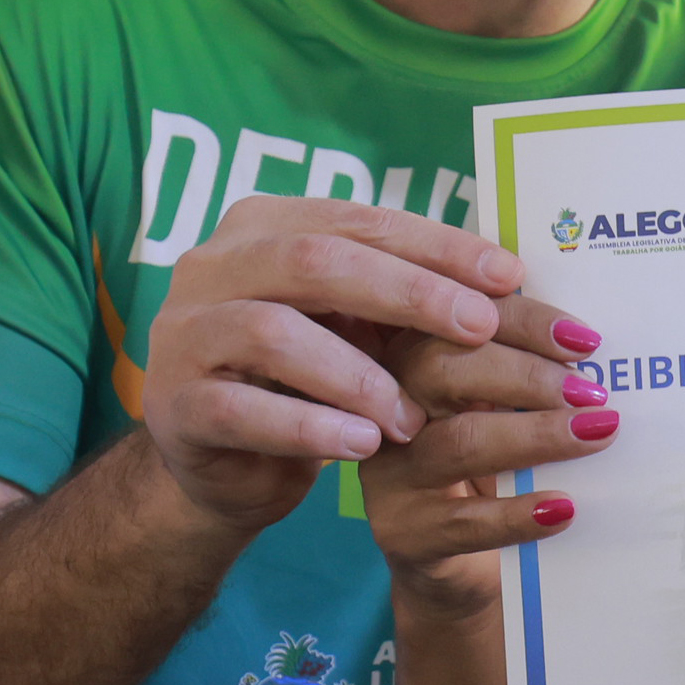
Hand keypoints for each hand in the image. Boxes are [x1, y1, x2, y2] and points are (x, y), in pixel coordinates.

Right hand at [140, 196, 521, 534]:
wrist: (227, 463)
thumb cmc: (307, 380)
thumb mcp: (354, 326)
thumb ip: (405, 293)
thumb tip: (510, 278)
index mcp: (261, 226)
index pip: (358, 221)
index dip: (435, 245)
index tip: (508, 275)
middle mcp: (211, 266)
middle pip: (314, 263)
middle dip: (408, 293)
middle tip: (479, 328)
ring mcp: (183, 334)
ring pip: (273, 333)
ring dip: (357, 376)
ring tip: (412, 418)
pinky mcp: (174, 405)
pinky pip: (242, 410)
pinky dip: (309, 428)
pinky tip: (362, 447)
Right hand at [365, 293, 616, 621]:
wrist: (452, 570)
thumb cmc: (487, 473)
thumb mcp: (499, 414)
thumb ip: (526, 376)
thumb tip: (594, 350)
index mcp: (411, 359)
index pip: (462, 323)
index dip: (524, 322)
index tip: (585, 339)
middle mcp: (388, 407)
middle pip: (441, 369)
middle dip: (526, 374)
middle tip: (590, 392)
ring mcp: (388, 474)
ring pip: (459, 443)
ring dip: (536, 435)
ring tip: (595, 434)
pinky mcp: (403, 533)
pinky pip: (464, 521)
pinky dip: (519, 513)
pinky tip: (563, 508)